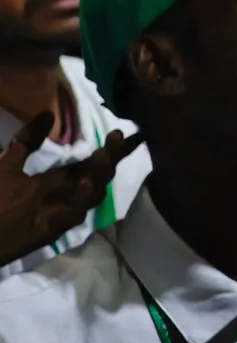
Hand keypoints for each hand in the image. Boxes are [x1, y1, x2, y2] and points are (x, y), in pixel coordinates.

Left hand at [0, 111, 142, 268]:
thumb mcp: (8, 164)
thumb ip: (27, 141)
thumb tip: (48, 113)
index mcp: (60, 180)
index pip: (92, 162)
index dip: (109, 149)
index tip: (119, 132)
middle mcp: (67, 194)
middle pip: (99, 176)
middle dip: (111, 157)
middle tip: (116, 137)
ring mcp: (62, 212)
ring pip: (92, 194)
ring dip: (99, 175)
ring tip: (102, 155)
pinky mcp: (52, 229)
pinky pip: (72, 214)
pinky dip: (80, 199)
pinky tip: (85, 182)